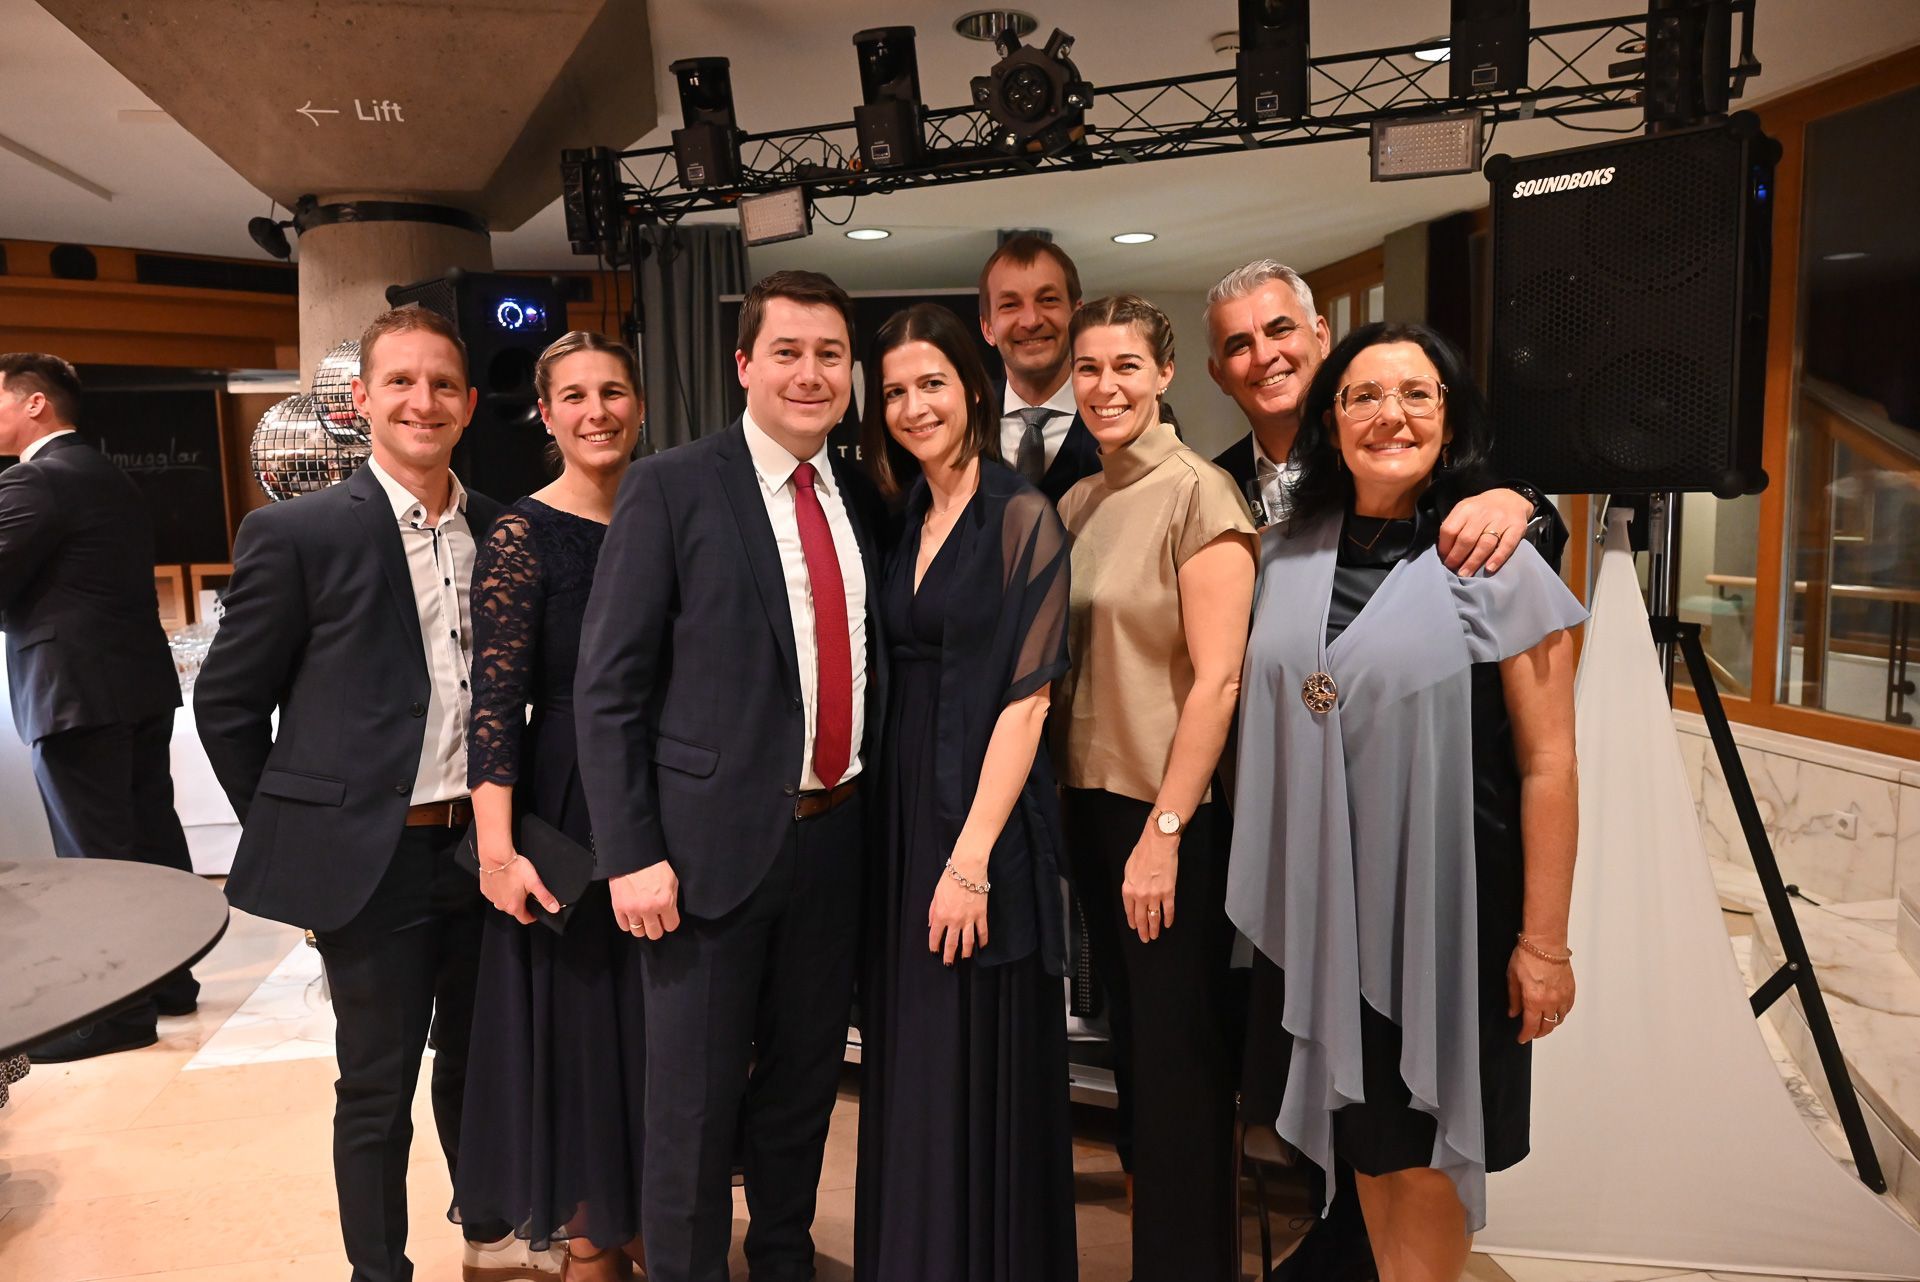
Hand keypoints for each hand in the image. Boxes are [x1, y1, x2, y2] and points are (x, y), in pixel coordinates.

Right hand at [477, 841, 558, 924]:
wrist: (495, 856)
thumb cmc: (514, 868)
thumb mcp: (534, 882)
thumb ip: (544, 897)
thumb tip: (554, 908)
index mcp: (514, 906)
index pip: (525, 919)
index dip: (532, 916)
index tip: (535, 911)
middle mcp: (501, 905)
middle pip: (514, 909)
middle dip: (521, 902)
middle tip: (526, 889)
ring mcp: (492, 898)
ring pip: (504, 901)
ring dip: (510, 896)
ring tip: (515, 882)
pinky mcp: (485, 890)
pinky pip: (495, 894)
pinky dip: (500, 889)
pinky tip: (504, 880)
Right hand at [610, 862, 680, 940]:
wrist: (633, 856)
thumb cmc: (654, 865)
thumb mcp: (672, 880)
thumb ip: (672, 900)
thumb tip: (670, 913)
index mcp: (665, 902)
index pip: (671, 926)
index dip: (669, 922)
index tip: (666, 918)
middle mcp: (649, 909)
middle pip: (655, 934)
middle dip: (656, 927)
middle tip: (654, 919)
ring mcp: (632, 909)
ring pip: (639, 932)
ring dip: (642, 926)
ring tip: (642, 916)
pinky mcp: (618, 907)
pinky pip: (624, 927)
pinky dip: (628, 922)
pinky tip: (632, 914)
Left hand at [928, 859, 989, 965]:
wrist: (967, 869)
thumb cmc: (949, 879)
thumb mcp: (936, 895)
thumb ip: (932, 911)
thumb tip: (930, 924)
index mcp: (941, 915)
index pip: (935, 936)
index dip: (934, 946)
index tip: (935, 952)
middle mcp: (954, 920)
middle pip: (952, 943)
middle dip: (950, 955)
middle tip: (949, 963)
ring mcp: (969, 919)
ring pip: (968, 941)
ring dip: (966, 952)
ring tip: (965, 957)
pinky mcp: (981, 914)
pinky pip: (982, 932)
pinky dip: (983, 941)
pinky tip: (982, 946)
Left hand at [1122, 826, 1177, 943]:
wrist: (1158, 844)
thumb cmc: (1142, 852)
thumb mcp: (1128, 868)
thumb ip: (1129, 884)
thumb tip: (1132, 895)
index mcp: (1128, 889)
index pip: (1129, 911)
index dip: (1133, 921)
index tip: (1135, 928)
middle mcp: (1140, 895)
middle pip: (1141, 917)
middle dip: (1143, 930)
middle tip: (1145, 939)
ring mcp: (1155, 895)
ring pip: (1154, 917)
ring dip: (1154, 928)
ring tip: (1154, 936)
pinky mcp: (1168, 892)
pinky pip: (1168, 910)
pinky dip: (1168, 919)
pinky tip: (1167, 925)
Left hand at [1437, 488, 1534, 575]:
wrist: (1511, 498)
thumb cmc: (1482, 510)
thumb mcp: (1465, 511)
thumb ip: (1455, 526)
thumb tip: (1445, 552)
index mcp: (1466, 508)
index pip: (1450, 529)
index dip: (1445, 547)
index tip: (1444, 559)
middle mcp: (1483, 513)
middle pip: (1466, 538)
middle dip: (1457, 557)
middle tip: (1452, 570)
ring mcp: (1501, 520)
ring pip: (1485, 543)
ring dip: (1473, 561)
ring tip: (1465, 574)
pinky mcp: (1517, 527)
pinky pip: (1507, 545)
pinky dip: (1497, 558)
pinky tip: (1489, 568)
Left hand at [1508, 944, 1575, 1042]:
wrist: (1546, 943)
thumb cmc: (1528, 955)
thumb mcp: (1512, 977)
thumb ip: (1514, 998)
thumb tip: (1513, 1012)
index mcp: (1534, 1000)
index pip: (1531, 1026)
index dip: (1525, 1035)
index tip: (1522, 1038)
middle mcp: (1551, 1001)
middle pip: (1547, 1027)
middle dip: (1538, 1033)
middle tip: (1532, 1033)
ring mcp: (1563, 996)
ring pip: (1559, 1019)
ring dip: (1551, 1024)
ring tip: (1544, 1023)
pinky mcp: (1571, 989)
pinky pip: (1568, 1008)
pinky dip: (1562, 1013)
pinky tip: (1556, 1012)